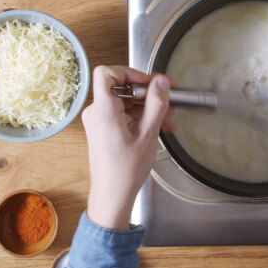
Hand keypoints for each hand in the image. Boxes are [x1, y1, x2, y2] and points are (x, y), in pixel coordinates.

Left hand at [81, 66, 175, 230]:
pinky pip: (125, 114)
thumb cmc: (125, 170)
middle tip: (168, 98)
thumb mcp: (148, 134)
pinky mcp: (105, 129)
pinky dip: (142, 117)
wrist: (113, 195)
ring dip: (149, 107)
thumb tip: (161, 82)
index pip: (107, 73)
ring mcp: (100, 121)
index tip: (150, 82)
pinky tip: (161, 126)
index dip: (130, 72)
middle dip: (148, 93)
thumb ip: (156, 104)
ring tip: (169, 117)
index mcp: (104, 110)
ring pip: (127, 102)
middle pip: (122, 87)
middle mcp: (97, 112)